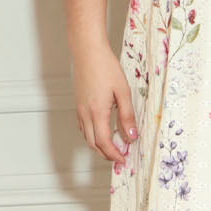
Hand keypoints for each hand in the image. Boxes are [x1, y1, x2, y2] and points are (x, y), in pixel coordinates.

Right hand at [70, 40, 137, 162]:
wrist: (88, 52)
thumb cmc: (106, 67)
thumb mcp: (123, 92)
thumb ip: (127, 116)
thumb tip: (131, 136)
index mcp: (98, 112)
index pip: (104, 143)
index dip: (114, 154)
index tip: (123, 159)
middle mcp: (86, 114)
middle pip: (93, 144)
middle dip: (106, 154)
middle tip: (120, 156)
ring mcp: (80, 110)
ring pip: (87, 137)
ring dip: (99, 146)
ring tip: (113, 147)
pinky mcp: (79, 105)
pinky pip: (84, 127)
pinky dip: (92, 136)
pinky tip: (102, 132)